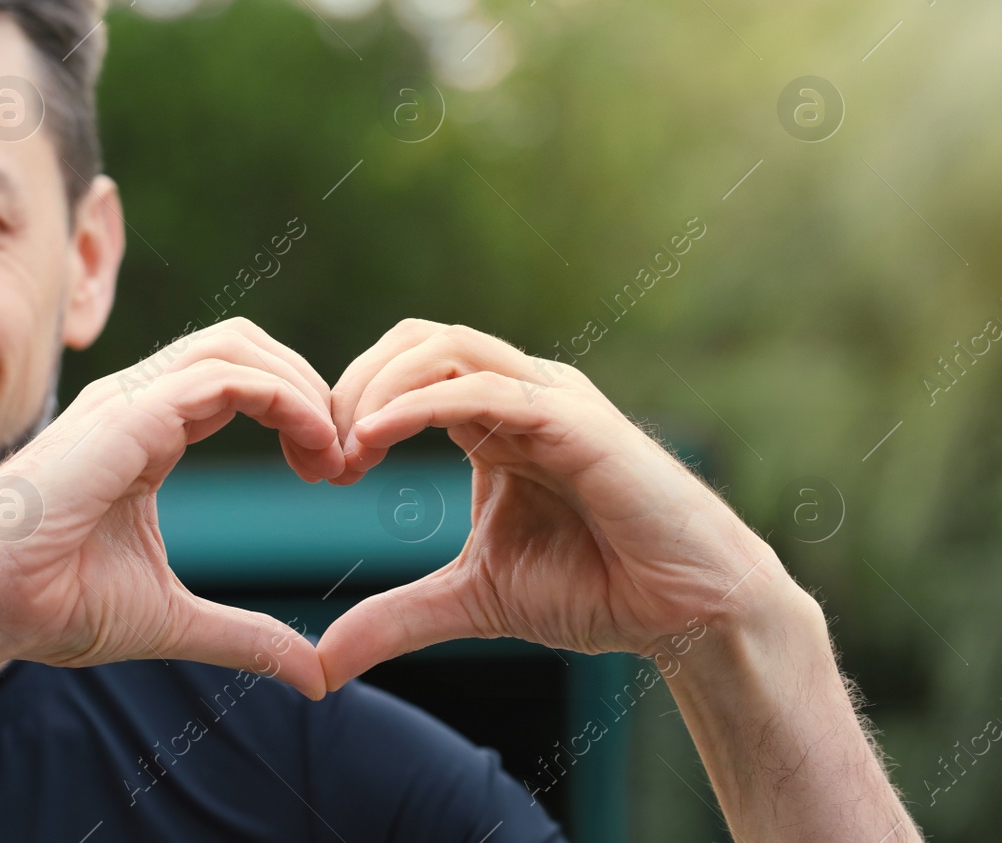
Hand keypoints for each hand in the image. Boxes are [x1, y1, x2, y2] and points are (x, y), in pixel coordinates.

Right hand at [0, 318, 344, 697]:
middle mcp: (136, 403)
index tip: (331, 473)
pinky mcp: (125, 415)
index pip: (235, 380)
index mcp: (145, 431)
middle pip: (243, 344)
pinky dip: (283, 399)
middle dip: (308, 386)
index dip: (296, 411)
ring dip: (302, 388)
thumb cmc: (46, 606)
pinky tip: (313, 448)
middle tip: (345, 458)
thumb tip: (314, 674)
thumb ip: (244, 635)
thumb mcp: (172, 620)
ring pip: (237, 344)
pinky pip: (223, 377)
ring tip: (333, 453)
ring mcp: (127, 401)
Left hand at [317, 319, 785, 688]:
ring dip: (380, 386)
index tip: (314, 471)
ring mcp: (551, 398)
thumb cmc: (595, 589)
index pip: (405, 367)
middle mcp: (520, 392)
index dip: (349, 403)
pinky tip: (376, 437)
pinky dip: (422, 402)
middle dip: (354, 383)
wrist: (687, 615)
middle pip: (416, 338)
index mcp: (493, 417)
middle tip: (320, 453)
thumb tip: (323, 663)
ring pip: (447, 346)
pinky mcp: (577, 421)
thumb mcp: (471, 600)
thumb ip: (398, 618)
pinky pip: (487, 388)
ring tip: (346, 445)